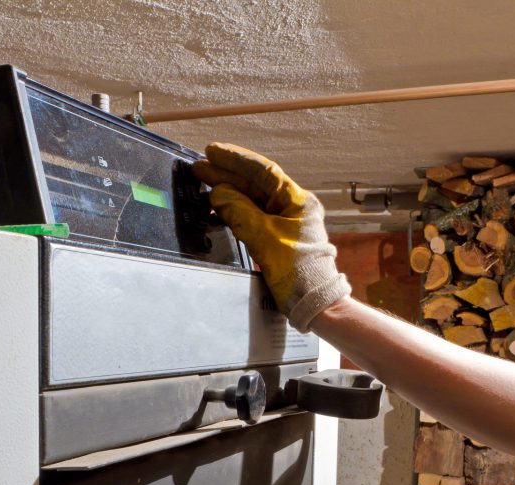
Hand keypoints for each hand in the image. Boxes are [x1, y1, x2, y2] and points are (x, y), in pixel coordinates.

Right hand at [192, 143, 348, 331]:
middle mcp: (292, 207)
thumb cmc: (300, 272)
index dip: (236, 159)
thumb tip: (218, 194)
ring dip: (228, 192)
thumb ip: (239, 212)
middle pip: (255, 184)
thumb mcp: (264, 238)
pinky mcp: (278, 238)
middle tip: (201, 168)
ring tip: (204, 185)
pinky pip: (253, 217)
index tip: (213, 152)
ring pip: (252, 200)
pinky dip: (234, 212)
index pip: (263, 171)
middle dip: (227, 175)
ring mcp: (285, 222)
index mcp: (297, 200)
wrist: (314, 302)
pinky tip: (218, 209)